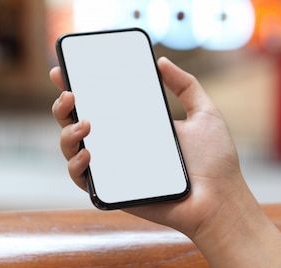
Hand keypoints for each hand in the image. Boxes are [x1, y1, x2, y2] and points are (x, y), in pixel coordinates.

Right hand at [51, 57, 280, 266]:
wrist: (219, 200)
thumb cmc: (214, 162)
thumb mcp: (204, 114)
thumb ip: (186, 86)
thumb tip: (161, 62)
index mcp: (134, 125)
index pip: (98, 102)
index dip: (76, 86)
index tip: (62, 70)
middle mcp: (118, 145)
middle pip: (75, 122)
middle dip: (62, 106)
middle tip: (70, 94)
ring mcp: (111, 168)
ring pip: (71, 148)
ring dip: (66, 133)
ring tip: (85, 124)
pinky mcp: (110, 191)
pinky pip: (80, 179)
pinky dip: (75, 165)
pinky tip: (88, 154)